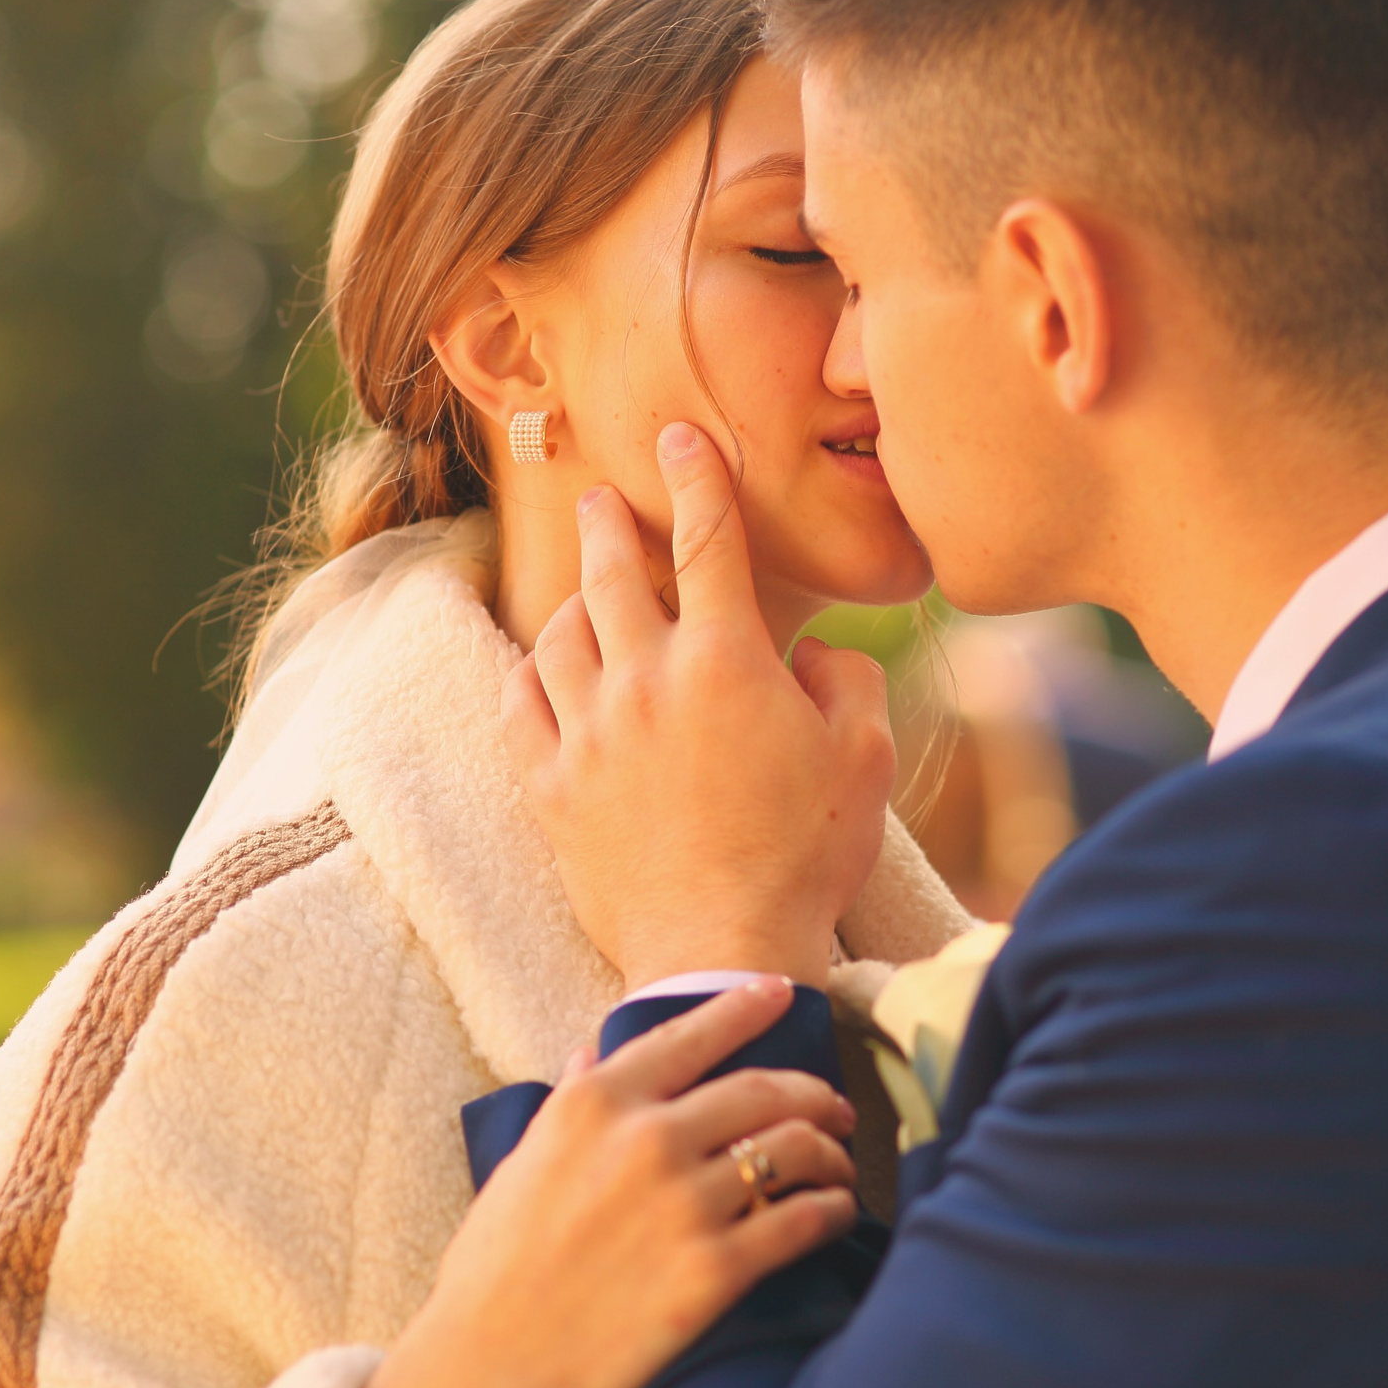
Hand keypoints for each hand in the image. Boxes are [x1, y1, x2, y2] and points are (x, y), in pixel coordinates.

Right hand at [359, 980, 859, 1387]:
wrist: (488, 1370)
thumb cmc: (492, 1271)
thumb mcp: (521, 1164)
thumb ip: (569, 1102)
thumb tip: (591, 1052)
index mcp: (595, 1105)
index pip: (691, 1033)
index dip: (747, 1006)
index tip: (782, 992)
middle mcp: (647, 1139)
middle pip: (764, 1089)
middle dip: (813, 1092)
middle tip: (833, 1105)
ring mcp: (685, 1204)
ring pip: (796, 1148)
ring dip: (831, 1151)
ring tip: (838, 1164)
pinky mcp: (714, 1271)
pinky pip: (802, 1221)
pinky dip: (831, 1210)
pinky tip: (835, 1213)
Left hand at [502, 420, 897, 990]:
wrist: (723, 950)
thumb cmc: (806, 856)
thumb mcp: (864, 760)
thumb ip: (844, 682)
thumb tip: (810, 652)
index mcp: (727, 660)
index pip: (709, 538)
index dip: (696, 476)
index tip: (679, 437)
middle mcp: (646, 679)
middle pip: (611, 571)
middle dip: (608, 522)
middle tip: (600, 499)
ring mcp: (590, 733)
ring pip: (559, 635)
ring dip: (573, 601)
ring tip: (583, 595)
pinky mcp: (553, 788)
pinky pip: (522, 706)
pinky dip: (531, 675)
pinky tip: (542, 672)